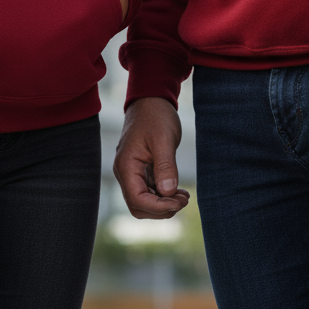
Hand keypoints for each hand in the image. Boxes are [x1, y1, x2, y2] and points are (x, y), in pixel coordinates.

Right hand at [114, 97, 189, 218]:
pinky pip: (148, 191)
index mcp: (126, 165)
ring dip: (163, 204)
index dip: (158, 207)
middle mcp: (125, 172)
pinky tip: (177, 191)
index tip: (178, 201)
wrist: (151, 99)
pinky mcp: (140, 170)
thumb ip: (165, 166)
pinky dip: (162, 195)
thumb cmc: (156, 116)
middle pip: (138, 206)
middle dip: (161, 209)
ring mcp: (132, 171)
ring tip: (183, 196)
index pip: (137, 200)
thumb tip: (168, 192)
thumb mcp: (164, 139)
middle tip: (183, 200)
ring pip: (144, 201)